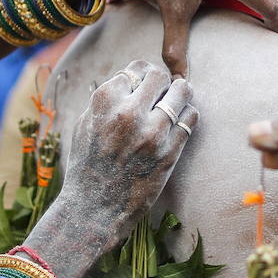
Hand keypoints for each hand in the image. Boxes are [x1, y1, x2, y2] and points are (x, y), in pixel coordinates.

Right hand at [27, 61, 197, 277]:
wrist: (95, 208)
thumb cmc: (87, 165)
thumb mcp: (85, 124)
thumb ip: (107, 99)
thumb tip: (131, 79)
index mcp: (105, 102)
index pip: (136, 69)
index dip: (141, 77)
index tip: (142, 88)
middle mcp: (129, 113)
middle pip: (160, 75)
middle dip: (162, 82)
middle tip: (160, 95)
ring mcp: (152, 133)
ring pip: (182, 92)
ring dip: (180, 94)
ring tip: (174, 103)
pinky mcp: (170, 152)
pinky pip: (191, 118)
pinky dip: (188, 115)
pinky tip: (178, 123)